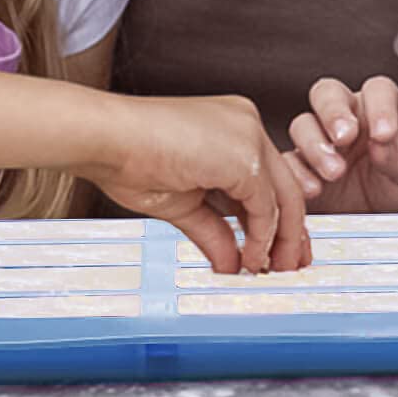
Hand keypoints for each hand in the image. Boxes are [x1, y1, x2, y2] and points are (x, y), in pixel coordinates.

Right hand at [83, 94, 309, 275]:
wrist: (106, 139)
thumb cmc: (129, 158)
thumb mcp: (182, 202)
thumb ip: (214, 229)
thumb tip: (230, 262)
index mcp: (231, 127)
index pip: (267, 178)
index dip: (274, 219)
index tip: (274, 249)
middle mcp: (246, 124)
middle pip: (284, 185)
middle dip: (290, 233)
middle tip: (289, 267)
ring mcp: (248, 136)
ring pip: (284, 195)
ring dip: (281, 241)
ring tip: (274, 271)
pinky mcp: (244, 155)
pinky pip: (266, 205)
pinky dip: (262, 238)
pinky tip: (251, 260)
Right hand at [285, 75, 397, 214]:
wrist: (390, 209)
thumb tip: (381, 144)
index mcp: (377, 105)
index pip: (377, 90)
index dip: (380, 107)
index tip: (385, 134)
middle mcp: (345, 115)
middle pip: (328, 94)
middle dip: (333, 113)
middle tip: (345, 137)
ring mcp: (320, 140)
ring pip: (303, 125)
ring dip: (315, 146)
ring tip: (335, 172)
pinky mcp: (303, 168)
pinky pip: (289, 163)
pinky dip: (295, 174)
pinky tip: (312, 189)